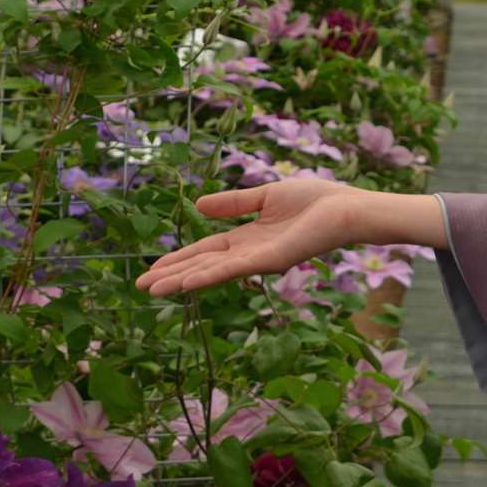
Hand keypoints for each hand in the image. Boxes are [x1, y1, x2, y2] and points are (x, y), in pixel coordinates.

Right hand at [133, 179, 368, 296]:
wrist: (345, 208)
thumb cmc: (315, 201)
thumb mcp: (265, 197)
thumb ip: (234, 203)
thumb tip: (199, 206)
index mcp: (248, 238)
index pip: (206, 250)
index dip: (179, 258)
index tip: (153, 267)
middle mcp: (250, 253)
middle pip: (203, 264)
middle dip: (172, 275)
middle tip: (141, 286)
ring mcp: (259, 261)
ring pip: (212, 272)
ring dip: (182, 280)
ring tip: (153, 290)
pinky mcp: (270, 261)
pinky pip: (234, 269)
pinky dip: (209, 275)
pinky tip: (187, 282)